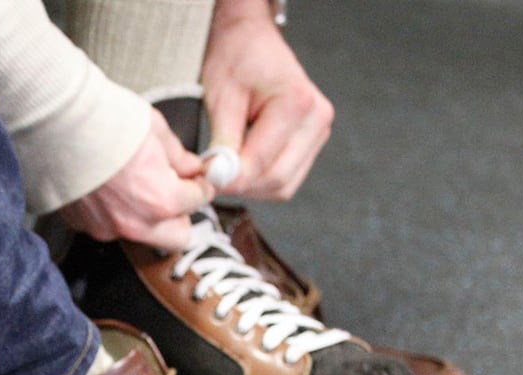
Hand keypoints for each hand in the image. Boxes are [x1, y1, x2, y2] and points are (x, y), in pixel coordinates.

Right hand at [58, 109, 214, 250]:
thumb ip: (177, 156)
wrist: (59, 125)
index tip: (200, 181)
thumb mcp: (156, 130)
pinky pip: (108, 226)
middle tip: (176, 194)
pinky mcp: (82, 225)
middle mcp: (136, 223)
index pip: (198, 201)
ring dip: (146, 217)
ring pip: (141, 234)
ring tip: (135, 187)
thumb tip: (189, 166)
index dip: (201, 187)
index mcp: (162, 200)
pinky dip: (113, 212)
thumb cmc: (105, 122)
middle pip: (177, 238)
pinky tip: (107, 188)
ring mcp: (106, 228)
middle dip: (181, 216)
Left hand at [202, 0, 333, 199]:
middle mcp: (316, 119)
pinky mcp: (312, 141)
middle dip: (240, 186)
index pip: (262, 163)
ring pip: (284, 185)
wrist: (251, 40)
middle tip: (210, 178)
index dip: (229, 179)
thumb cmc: (236, 58)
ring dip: (250, 187)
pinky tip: (241, 166)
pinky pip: (287, 178)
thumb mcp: (222, 97)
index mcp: (297, 103)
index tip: (204, 179)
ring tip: (224, 170)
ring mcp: (318, 131)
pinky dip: (261, 181)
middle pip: (277, 180)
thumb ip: (223, 142)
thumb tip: (219, 178)